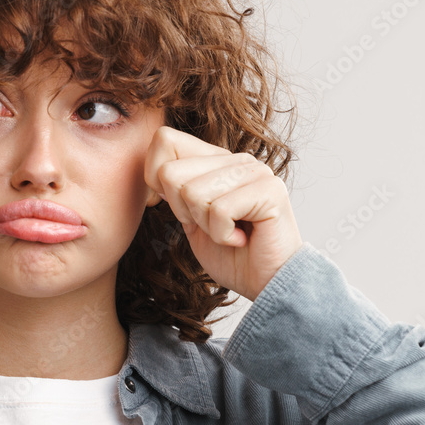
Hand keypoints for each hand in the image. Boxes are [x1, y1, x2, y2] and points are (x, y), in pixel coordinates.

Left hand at [144, 126, 302, 300]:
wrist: (266, 284)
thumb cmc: (231, 256)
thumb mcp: (192, 220)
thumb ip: (175, 192)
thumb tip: (154, 173)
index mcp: (215, 161)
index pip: (164, 140)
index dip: (154, 179)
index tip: (179, 209)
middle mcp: (236, 159)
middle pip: (170, 172)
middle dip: (182, 210)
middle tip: (212, 225)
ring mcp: (255, 171)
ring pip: (193, 192)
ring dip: (206, 225)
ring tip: (230, 232)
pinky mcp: (270, 191)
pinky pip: (219, 210)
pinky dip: (223, 235)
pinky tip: (242, 239)